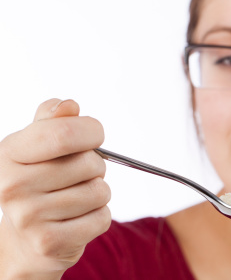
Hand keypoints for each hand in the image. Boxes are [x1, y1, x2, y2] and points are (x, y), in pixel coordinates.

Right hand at [0, 99, 110, 278]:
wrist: (29, 237)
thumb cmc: (42, 181)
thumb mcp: (40, 146)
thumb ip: (55, 122)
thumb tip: (69, 106)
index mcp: (10, 153)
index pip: (64, 133)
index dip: (92, 131)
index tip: (94, 136)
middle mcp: (12, 185)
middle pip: (89, 163)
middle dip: (96, 166)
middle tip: (79, 175)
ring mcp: (28, 217)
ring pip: (100, 191)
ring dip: (99, 193)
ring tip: (77, 198)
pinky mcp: (49, 242)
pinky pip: (102, 218)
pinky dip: (99, 216)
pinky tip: (78, 218)